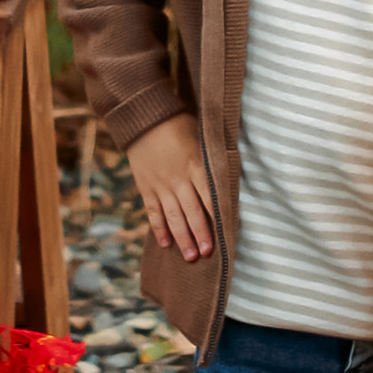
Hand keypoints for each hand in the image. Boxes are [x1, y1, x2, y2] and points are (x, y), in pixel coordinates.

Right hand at [127, 112, 216, 259]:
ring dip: (182, 237)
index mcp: (196, 165)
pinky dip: (158, 228)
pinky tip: (165, 244)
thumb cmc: (177, 122)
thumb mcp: (201, 136)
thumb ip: (212, 157)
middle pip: (192, 211)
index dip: (217, 217)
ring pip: (173, 216)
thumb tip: (230, 171)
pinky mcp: (146, 186)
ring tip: (190, 256)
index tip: (225, 235)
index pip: (210, 196)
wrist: (142, 116)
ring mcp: (161, 184)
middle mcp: (179, 178)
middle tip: (207, 254)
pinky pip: (153, 211)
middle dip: (201, 234)